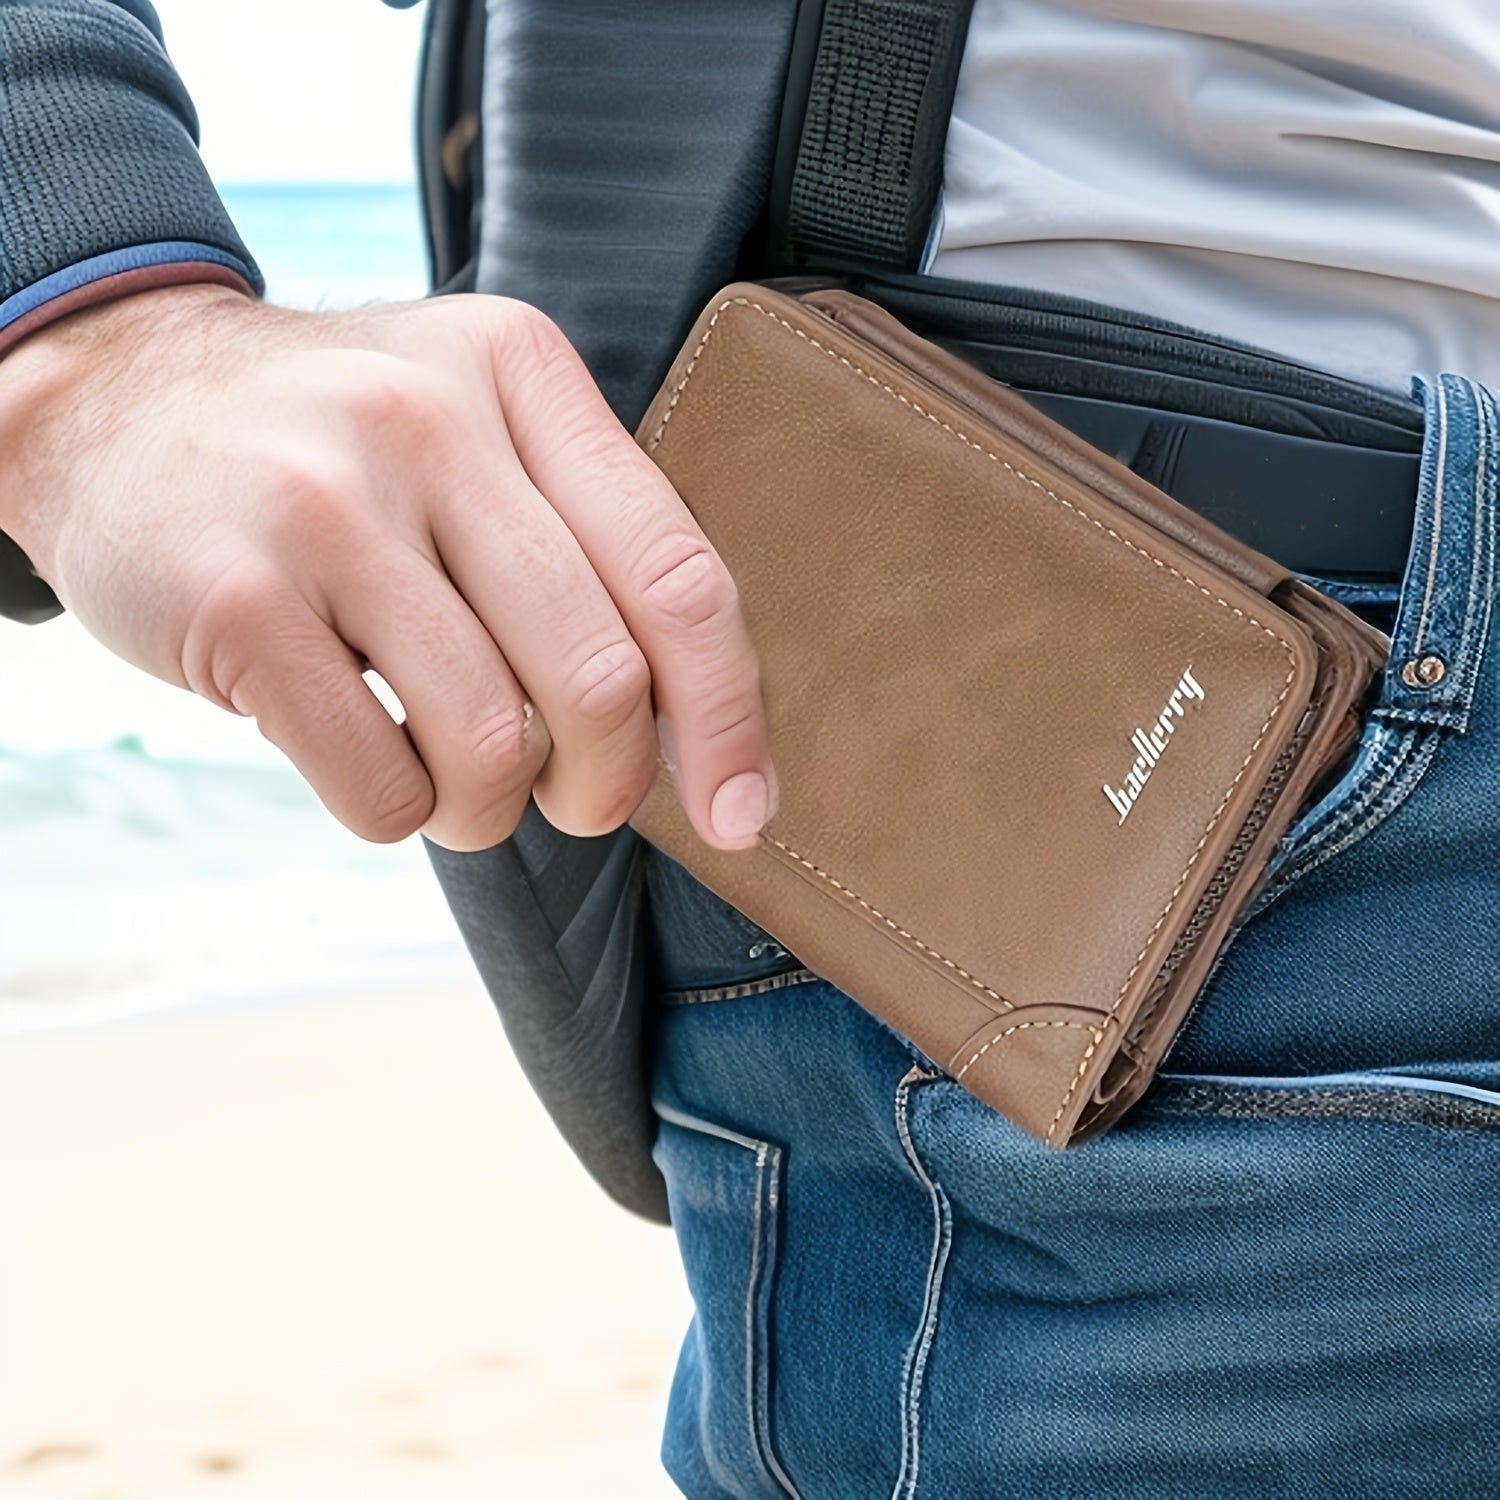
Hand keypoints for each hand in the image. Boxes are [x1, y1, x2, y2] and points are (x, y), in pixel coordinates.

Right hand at [0, 286, 775, 850]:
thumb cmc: (338, 456)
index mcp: (522, 376)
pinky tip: (374, 764)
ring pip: (490, 745)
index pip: (678, 578)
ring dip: (491, 811)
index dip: (729, 720)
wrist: (111, 399)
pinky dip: (400, 812)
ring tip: (457, 784)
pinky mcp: (235, 597)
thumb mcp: (473, 430)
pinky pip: (381, 783)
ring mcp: (326, 504)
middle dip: (606, 785)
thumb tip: (703, 731)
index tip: (741, 815)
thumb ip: (587, 541)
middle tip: (573, 799)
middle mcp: (432, 421)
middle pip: (599, 679)